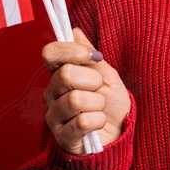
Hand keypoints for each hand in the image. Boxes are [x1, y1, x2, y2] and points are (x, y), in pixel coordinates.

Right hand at [42, 28, 131, 153]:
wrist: (119, 134)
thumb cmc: (111, 104)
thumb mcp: (106, 74)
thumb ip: (89, 54)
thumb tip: (74, 31)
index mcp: (60, 74)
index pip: (50, 53)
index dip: (73, 51)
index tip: (94, 57)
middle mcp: (51, 93)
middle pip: (65, 74)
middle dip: (93, 80)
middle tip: (100, 90)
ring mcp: (54, 116)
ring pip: (76, 99)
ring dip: (98, 104)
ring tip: (99, 109)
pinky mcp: (62, 138)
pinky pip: (83, 123)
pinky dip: (98, 121)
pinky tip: (97, 125)